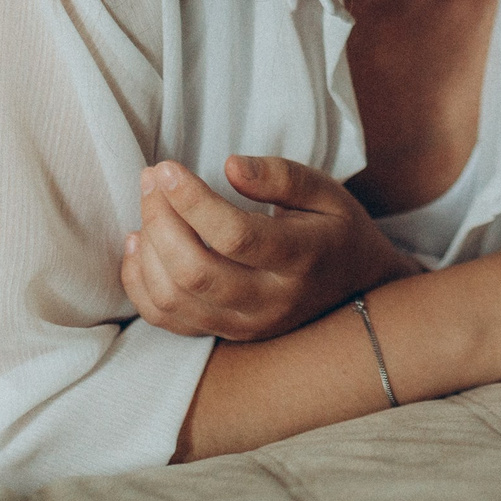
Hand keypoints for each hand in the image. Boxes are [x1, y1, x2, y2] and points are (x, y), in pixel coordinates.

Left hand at [120, 157, 419, 340]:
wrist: (359, 289)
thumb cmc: (337, 230)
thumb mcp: (327, 192)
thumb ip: (282, 176)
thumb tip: (230, 166)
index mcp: (302, 258)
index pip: (235, 236)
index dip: (192, 201)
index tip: (166, 168)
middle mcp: (272, 301)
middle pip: (196, 270)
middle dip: (161, 219)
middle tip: (152, 179)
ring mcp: (247, 325)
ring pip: (175, 298)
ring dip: (148, 249)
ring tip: (148, 207)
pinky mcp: (226, 334)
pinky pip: (167, 319)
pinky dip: (141, 283)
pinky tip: (141, 245)